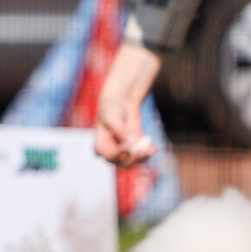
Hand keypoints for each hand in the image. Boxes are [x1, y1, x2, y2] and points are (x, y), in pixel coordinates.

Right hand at [92, 43, 162, 166]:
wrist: (124, 89)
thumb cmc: (113, 100)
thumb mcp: (114, 112)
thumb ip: (122, 129)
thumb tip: (133, 143)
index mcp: (98, 138)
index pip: (105, 155)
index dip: (118, 153)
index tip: (131, 143)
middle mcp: (109, 144)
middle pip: (118, 162)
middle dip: (132, 158)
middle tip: (145, 148)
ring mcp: (121, 144)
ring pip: (129, 160)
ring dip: (140, 158)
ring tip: (150, 149)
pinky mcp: (133, 140)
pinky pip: (137, 152)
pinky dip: (145, 152)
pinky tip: (152, 147)